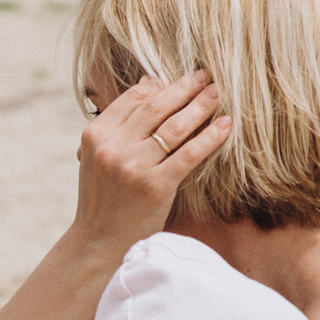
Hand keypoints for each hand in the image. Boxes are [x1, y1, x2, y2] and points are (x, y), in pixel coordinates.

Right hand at [71, 71, 230, 254]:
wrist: (99, 242)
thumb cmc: (104, 198)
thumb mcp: (98, 158)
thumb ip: (119, 124)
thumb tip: (149, 83)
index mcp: (95, 136)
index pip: (133, 99)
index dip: (162, 85)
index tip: (183, 79)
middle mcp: (112, 147)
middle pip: (156, 107)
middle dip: (185, 88)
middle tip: (206, 76)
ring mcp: (133, 167)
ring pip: (174, 127)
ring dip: (200, 106)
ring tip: (217, 94)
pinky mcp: (156, 186)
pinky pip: (189, 154)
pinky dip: (210, 137)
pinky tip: (225, 125)